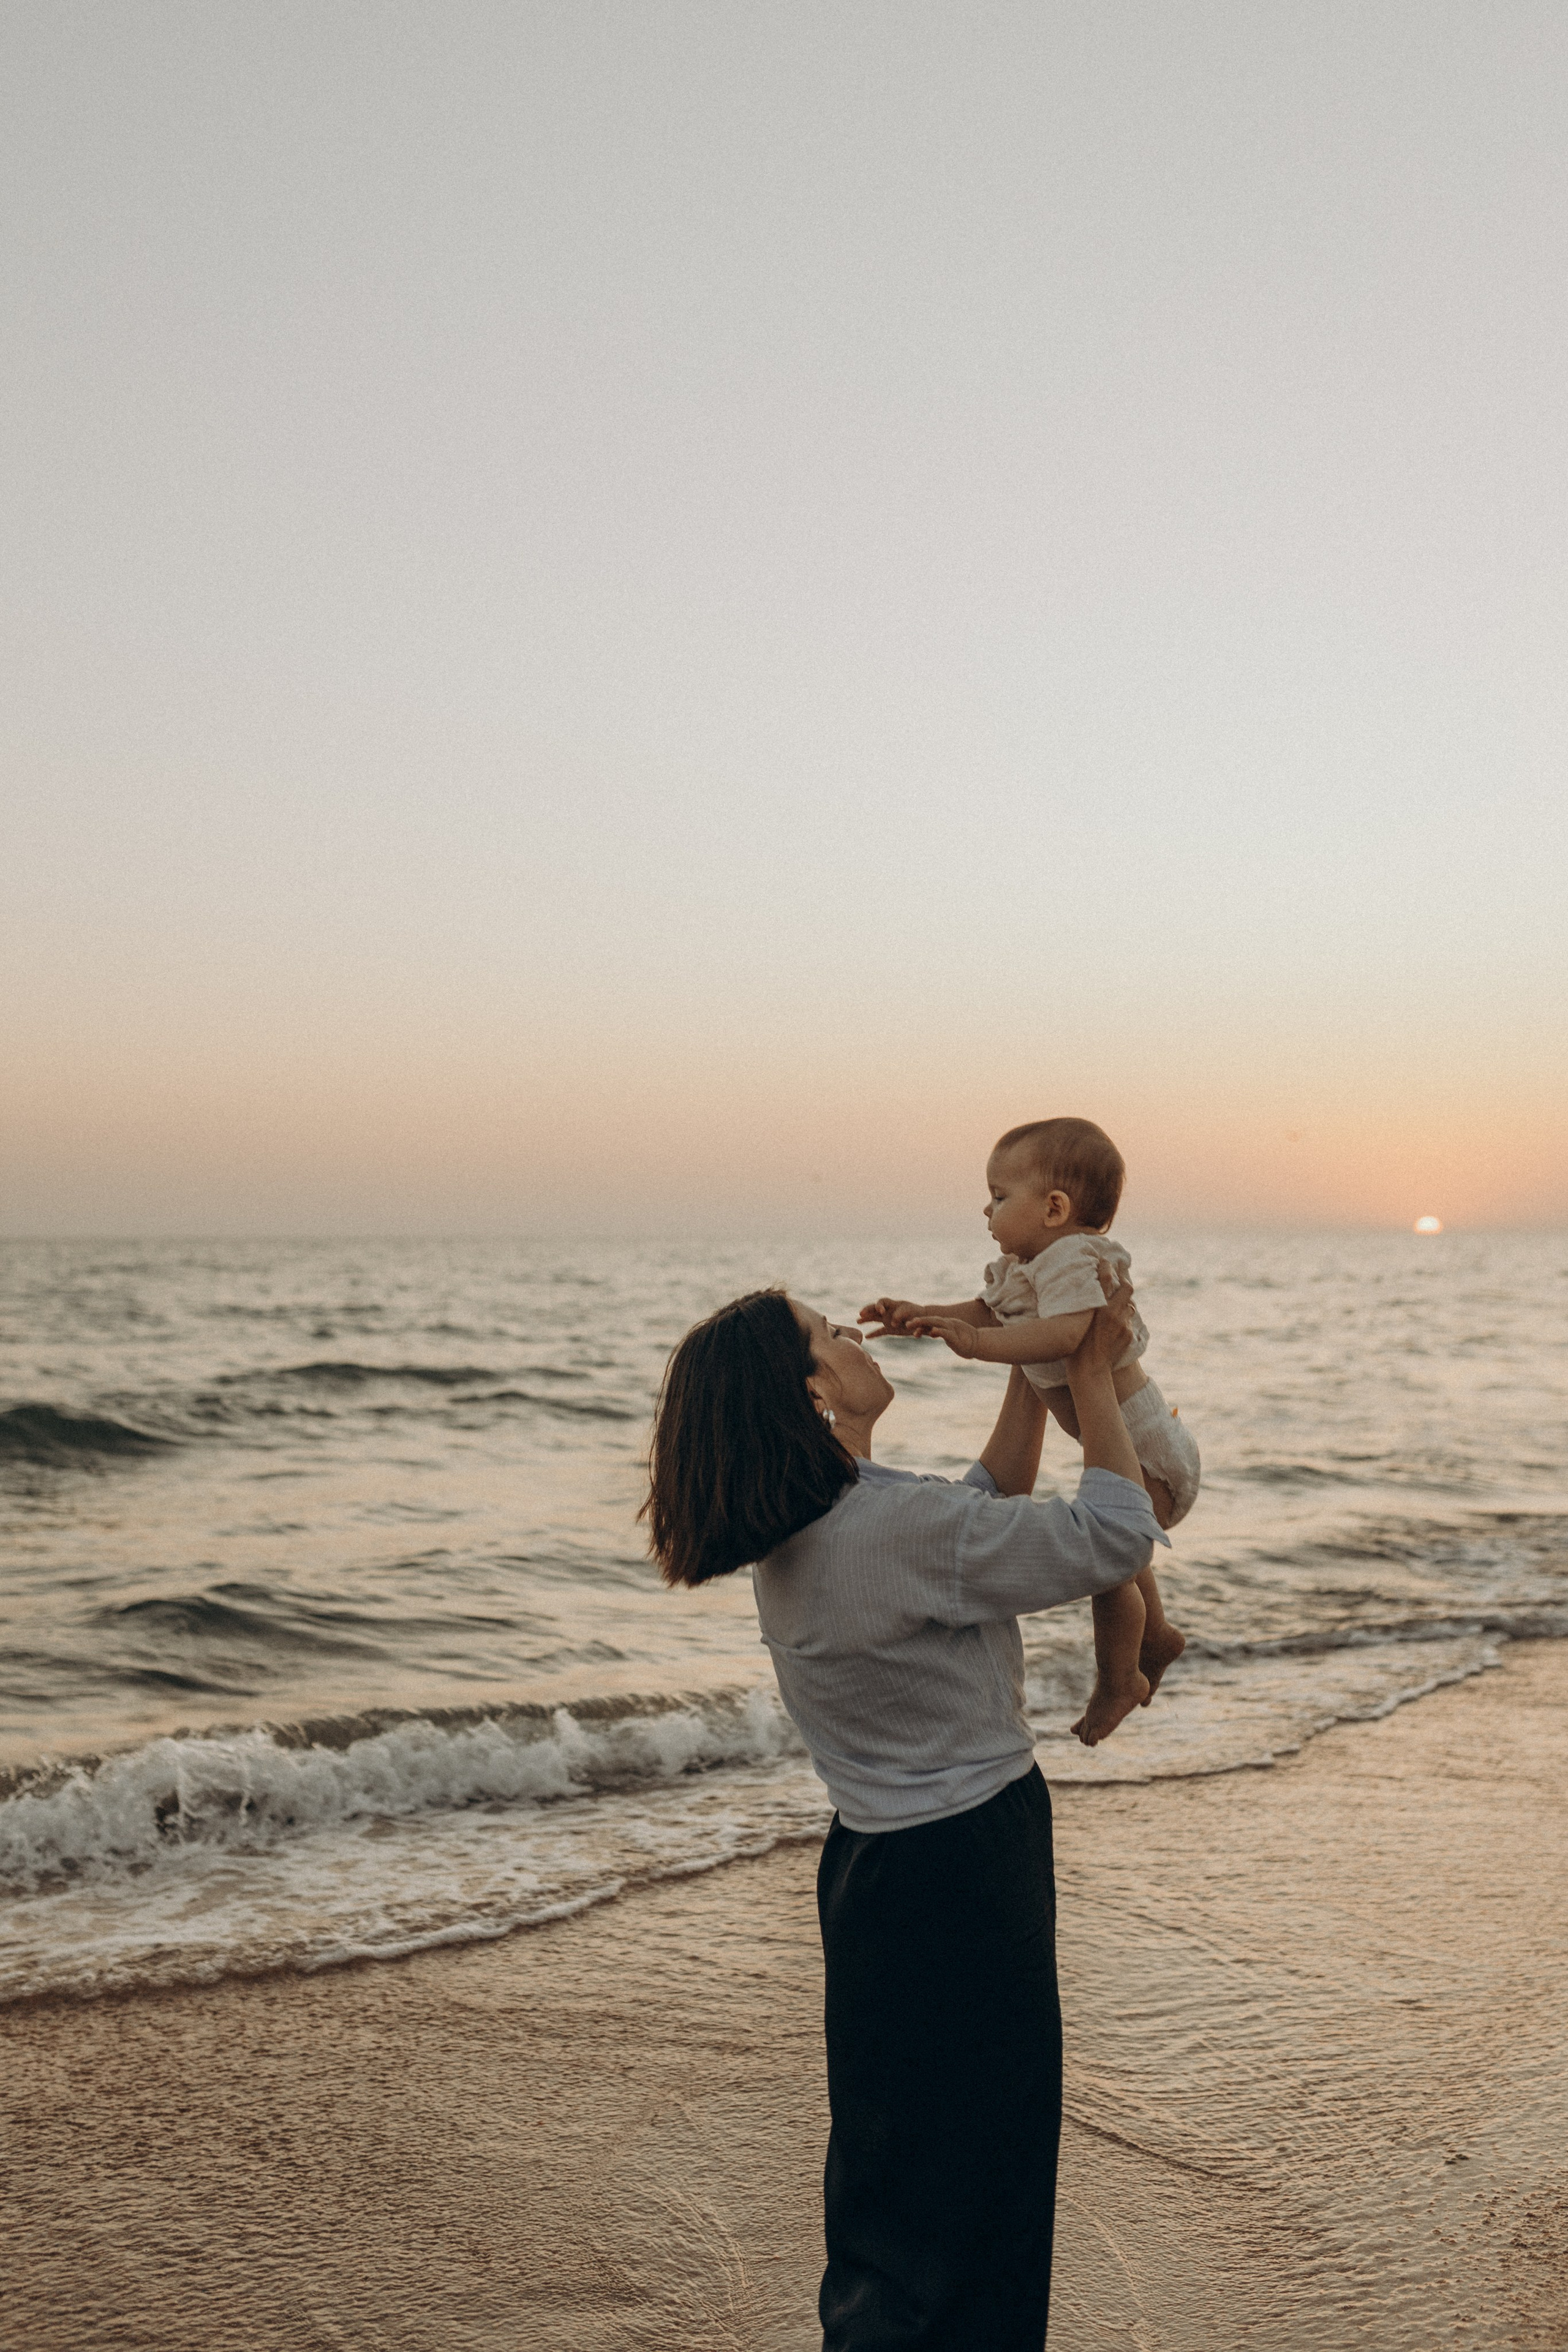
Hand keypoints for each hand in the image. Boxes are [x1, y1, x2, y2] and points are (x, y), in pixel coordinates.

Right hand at [859, 1297, 922, 1334]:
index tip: (880, 1311)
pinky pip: (880, 1331)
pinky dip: (874, 1334)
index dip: (879, 1306)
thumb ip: (901, 1315)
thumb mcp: (911, 1312)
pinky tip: (866, 1337)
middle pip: (874, 1308)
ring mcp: (888, 1320)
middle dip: (867, 1310)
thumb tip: (892, 1323)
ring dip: (866, 1319)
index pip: (881, 1302)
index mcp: (893, 1304)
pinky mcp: (891, 1329)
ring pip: (874, 1318)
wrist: (924, 1321)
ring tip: (858, 1321)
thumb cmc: (918, 1313)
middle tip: (861, 1314)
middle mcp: (888, 1311)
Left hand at [904, 1315, 978, 1359]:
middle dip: (918, 1321)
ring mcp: (952, 1330)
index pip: (929, 1322)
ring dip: (925, 1323)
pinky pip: (947, 1333)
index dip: (919, 1322)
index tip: (907, 1324)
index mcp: (944, 1325)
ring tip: (915, 1322)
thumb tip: (931, 1332)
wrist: (978, 1344)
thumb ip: (941, 1334)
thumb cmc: (963, 1342)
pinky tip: (933, 1331)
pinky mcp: (955, 1337)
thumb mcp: (950, 1338)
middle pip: (931, 1320)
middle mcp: (947, 1325)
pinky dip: (940, 1331)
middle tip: (907, 1323)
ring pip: (937, 1324)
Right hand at [1064, 1270, 1135, 1384]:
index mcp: (1098, 1308)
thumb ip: (1086, 1305)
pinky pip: (1128, 1320)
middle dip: (1123, 1277)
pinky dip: (1122, 1317)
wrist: (1089, 1370)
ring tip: (1115, 1298)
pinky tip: (1114, 1320)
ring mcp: (1123, 1324)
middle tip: (1119, 1269)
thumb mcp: (1076, 1321)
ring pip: (1129, 1305)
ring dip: (1124, 1300)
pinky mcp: (1128, 1334)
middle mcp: (1114, 1314)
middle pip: (1127, 1287)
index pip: (1106, 1279)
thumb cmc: (1075, 1347)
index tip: (1104, 1260)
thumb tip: (1091, 1291)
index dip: (1106, 1267)